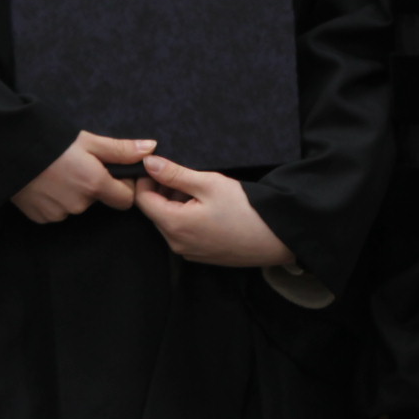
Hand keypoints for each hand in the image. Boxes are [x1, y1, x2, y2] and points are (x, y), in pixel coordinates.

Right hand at [10, 131, 154, 222]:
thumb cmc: (52, 143)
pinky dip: (56, 200)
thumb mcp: (89, 141)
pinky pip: (57, 211)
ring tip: (59, 172)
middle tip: (78, 165)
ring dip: (73, 193)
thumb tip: (151, 149)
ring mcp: (59, 214)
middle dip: (94, 186)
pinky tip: (46, 183)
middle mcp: (79, 205)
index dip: (122, 187)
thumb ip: (121, 150)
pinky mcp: (41, 218)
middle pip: (98, 200)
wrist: (9, 150)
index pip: (125, 200)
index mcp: (95, 185)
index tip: (111, 172)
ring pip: (77, 206)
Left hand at [131, 154, 295, 267]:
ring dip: (175, 203)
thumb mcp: (209, 183)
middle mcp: (176, 243)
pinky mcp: (200, 255)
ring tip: (201, 188)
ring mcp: (188, 252)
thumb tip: (148, 163)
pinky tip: (208, 206)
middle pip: (154, 211)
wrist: (276, 239)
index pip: (142, 199)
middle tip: (184, 173)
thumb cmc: (245, 209)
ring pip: (169, 221)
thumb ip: (175, 173)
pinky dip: (187, 216)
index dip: (146, 179)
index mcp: (174, 225)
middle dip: (162, 190)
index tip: (160, 164)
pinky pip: (183, 233)